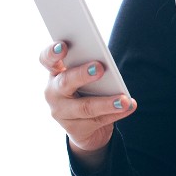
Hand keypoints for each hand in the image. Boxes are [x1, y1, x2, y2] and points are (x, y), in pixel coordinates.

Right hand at [39, 41, 136, 168]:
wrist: (87, 126)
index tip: (63, 46)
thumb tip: (107, 66)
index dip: (52, 52)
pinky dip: (116, 113)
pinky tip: (129, 106)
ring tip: (124, 100)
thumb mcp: (87, 78)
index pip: (47, 60)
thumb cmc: (87, 90)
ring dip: (107, 103)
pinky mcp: (74, 129)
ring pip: (84, 107)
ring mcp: (61, 112)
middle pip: (65, 82)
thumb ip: (92, 67)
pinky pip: (97, 120)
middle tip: (100, 68)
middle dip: (82, 74)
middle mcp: (53, 92)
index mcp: (56, 72)